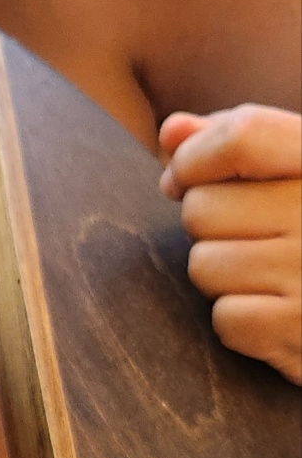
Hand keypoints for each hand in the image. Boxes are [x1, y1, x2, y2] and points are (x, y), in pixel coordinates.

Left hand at [159, 105, 300, 383]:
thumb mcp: (299, 174)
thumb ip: (240, 145)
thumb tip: (169, 130)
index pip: (243, 135)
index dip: (194, 157)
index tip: (183, 177)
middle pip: (202, 208)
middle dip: (210, 226)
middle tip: (253, 236)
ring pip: (203, 264)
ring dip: (222, 275)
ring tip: (270, 274)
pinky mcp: (300, 328)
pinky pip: (225, 317)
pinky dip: (241, 321)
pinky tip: (280, 313)